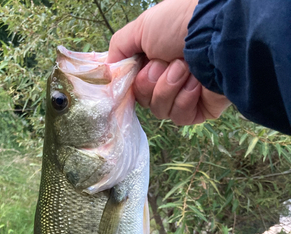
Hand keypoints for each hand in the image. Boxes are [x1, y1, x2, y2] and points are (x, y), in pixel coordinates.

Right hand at [107, 0, 230, 124]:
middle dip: (150, 82)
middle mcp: (169, 79)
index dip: (130, 84)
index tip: (127, 77)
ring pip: (159, 110)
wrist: (216, 34)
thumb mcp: (140, 28)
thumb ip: (119, 48)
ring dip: (168, 87)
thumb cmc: (180, 25)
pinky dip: (184, 98)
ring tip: (184, 68)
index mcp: (154, 62)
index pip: (132, 86)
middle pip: (143, 100)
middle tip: (165, 63)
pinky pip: (179, 117)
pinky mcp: (200, 110)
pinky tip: (196, 82)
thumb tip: (108, 70)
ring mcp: (184, 96)